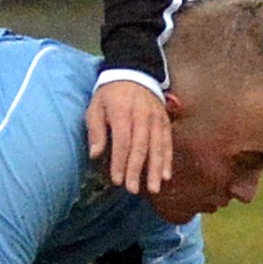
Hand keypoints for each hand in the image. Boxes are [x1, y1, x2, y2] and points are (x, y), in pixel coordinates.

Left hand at [87, 78, 171, 196]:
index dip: (120, 162)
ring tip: (154, 187)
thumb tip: (94, 154)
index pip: (123, 141)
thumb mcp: (95, 107)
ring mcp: (156, 119)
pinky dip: (168, 159)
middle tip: (133, 189)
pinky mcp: (165, 121)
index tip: (117, 180)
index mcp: (122, 112)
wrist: (133, 74)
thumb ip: (96, 130)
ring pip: (157, 146)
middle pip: (141, 146)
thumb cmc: (110, 95)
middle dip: (137, 170)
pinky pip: (168, 142)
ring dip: (156, 168)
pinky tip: (166, 175)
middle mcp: (142, 116)